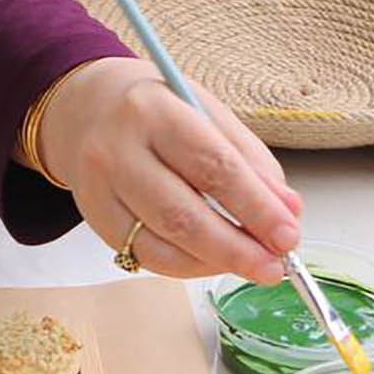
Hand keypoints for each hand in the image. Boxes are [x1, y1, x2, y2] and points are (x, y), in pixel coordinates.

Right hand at [36, 57, 302, 283]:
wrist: (85, 107)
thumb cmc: (156, 108)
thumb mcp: (205, 112)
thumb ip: (248, 160)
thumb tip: (286, 211)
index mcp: (154, 111)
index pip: (212, 166)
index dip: (255, 207)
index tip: (289, 235)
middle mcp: (117, 150)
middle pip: (183, 215)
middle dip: (237, 249)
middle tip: (276, 266)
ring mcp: (99, 188)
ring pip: (162, 244)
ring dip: (216, 263)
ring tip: (253, 266)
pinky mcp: (94, 218)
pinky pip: (144, 256)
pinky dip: (187, 266)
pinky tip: (214, 261)